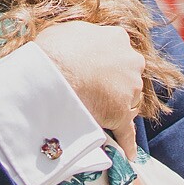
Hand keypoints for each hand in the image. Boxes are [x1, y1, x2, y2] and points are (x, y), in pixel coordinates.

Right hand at [32, 21, 144, 146]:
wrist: (53, 73)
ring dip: (116, 108)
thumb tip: (76, 43)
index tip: (94, 69)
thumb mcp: (67, 31)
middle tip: (94, 91)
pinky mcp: (121, 114)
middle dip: (115, 84)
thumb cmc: (55, 49)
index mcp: (117, 38)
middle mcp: (130, 61)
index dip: (106, 63)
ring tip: (97, 115)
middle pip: (127, 76)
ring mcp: (129, 88)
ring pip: (128, 101)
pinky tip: (128, 153)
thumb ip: (80, 36)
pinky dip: (128, 142)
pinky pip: (127, 131)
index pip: (118, 52)